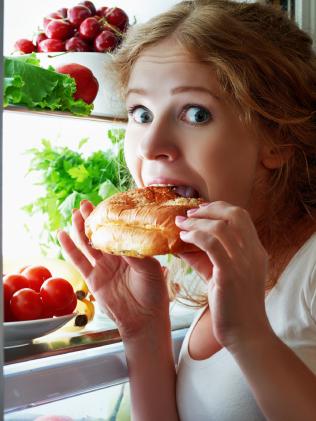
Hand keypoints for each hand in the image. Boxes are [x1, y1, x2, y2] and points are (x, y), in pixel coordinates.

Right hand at [58, 200, 169, 339]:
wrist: (144, 319)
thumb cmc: (154, 293)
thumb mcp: (150, 268)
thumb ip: (135, 253)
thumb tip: (121, 236)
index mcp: (131, 251)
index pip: (118, 230)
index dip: (109, 217)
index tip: (103, 204)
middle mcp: (116, 256)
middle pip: (100, 234)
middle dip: (92, 219)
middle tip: (84, 204)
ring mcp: (103, 267)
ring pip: (88, 244)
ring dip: (80, 229)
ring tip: (74, 214)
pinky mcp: (93, 279)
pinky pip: (78, 261)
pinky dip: (69, 247)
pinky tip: (62, 234)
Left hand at [175, 201, 269, 349]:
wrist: (246, 334)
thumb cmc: (233, 305)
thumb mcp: (220, 275)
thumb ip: (204, 258)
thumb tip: (180, 244)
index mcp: (255, 251)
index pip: (241, 216)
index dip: (218, 208)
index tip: (199, 211)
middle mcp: (253, 252)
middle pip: (234, 214)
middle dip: (208, 209)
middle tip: (188, 214)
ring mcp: (244, 263)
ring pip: (220, 227)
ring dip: (196, 222)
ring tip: (181, 225)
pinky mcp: (230, 274)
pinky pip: (212, 245)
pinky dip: (195, 237)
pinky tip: (183, 239)